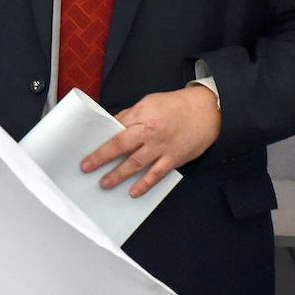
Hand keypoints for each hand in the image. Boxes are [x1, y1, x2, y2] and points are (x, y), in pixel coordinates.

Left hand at [81, 84, 221, 197]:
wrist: (207, 110)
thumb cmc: (177, 105)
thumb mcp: (150, 102)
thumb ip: (131, 115)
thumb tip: (113, 127)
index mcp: (143, 114)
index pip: (116, 129)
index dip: (100, 141)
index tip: (87, 152)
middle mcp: (150, 131)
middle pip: (121, 145)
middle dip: (102, 158)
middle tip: (87, 168)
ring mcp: (162, 146)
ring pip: (135, 163)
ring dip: (118, 175)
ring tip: (105, 183)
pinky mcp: (173, 158)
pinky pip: (156, 174)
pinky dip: (144, 185)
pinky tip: (133, 192)